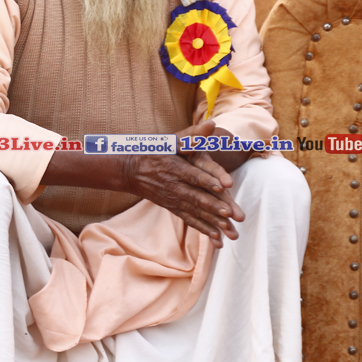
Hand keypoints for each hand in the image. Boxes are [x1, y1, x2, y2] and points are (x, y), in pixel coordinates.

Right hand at [120, 119, 243, 247]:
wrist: (131, 171)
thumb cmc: (155, 152)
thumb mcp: (171, 141)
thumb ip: (192, 135)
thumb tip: (211, 123)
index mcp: (175, 168)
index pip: (193, 175)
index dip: (207, 181)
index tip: (223, 187)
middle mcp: (174, 186)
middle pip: (196, 197)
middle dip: (214, 207)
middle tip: (230, 215)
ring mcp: (173, 199)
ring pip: (195, 212)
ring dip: (212, 222)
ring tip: (229, 230)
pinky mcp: (173, 207)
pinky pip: (189, 220)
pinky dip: (203, 229)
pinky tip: (217, 238)